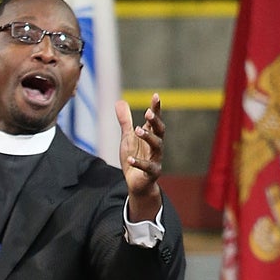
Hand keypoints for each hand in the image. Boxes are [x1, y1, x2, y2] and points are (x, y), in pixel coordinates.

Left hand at [115, 94, 164, 216]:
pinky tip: (129, 159)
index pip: (155, 120)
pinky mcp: (152, 173)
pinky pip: (148, 167)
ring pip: (157, 146)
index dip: (156, 108)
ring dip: (148, 137)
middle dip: (155, 121)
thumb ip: (125, 122)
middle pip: (160, 131)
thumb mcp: (127, 138)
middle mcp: (156, 146)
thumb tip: (119, 101)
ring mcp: (156, 159)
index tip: (155, 96)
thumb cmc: (134, 158)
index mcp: (151, 136)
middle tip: (148, 113)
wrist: (137, 183)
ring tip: (137, 130)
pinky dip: (139, 163)